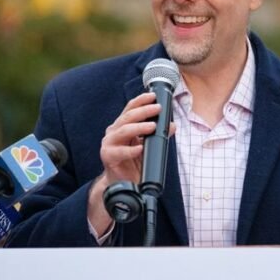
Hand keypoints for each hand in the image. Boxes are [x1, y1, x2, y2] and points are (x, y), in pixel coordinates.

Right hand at [87, 92, 175, 234]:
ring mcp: (109, 144)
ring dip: (139, 127)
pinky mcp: (108, 157)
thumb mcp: (147, 145)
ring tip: (152, 126)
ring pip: (123, 130)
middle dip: (144, 111)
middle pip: (128, 116)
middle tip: (158, 108)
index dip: (141, 100)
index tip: (153, 96)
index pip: (130, 108)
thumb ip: (158, 134)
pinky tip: (140, 148)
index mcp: (122, 126)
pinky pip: (120, 152)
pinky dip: (131, 150)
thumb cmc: (133, 162)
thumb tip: (172, 125)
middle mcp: (114, 132)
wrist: (122, 183)